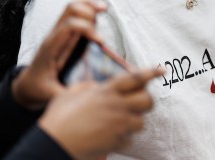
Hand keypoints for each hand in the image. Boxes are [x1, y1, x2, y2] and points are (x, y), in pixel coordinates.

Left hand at [12, 0, 106, 109]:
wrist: (27, 85)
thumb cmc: (39, 89)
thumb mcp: (51, 95)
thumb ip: (69, 96)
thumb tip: (90, 94)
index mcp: (51, 47)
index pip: (70, 26)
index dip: (88, 29)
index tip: (101, 42)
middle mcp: (55, 36)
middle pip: (71, 9)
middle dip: (89, 7)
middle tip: (105, 13)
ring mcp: (60, 32)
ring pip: (73, 7)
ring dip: (89, 4)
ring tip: (104, 9)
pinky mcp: (66, 33)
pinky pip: (76, 13)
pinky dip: (88, 8)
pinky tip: (99, 12)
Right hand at [38, 68, 161, 159]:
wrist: (53, 145)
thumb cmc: (58, 119)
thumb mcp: (70, 94)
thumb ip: (87, 87)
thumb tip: (97, 86)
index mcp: (106, 91)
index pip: (135, 78)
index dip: (151, 73)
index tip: (162, 70)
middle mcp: (116, 106)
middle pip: (147, 101)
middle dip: (145, 102)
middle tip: (135, 104)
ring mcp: (118, 125)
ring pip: (141, 122)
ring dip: (133, 123)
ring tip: (118, 123)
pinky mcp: (116, 142)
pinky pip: (129, 140)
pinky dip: (123, 139)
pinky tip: (110, 137)